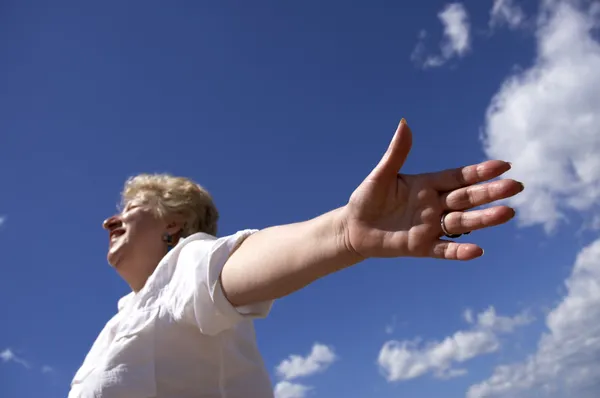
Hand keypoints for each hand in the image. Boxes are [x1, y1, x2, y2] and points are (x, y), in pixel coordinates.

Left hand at [342, 119, 523, 260]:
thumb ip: (396, 153)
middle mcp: (434, 205)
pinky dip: (460, 251)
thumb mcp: (381, 175)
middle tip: (515, 187)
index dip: (480, 172)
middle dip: (490, 193)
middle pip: (467, 198)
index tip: (503, 165)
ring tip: (507, 213)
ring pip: (462, 222)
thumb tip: (405, 123)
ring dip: (484, 219)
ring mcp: (430, 227)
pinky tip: (478, 251)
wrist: (353, 228)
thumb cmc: (367, 198)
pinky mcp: (421, 247)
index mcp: (427, 185)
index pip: (459, 177)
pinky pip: (444, 250)